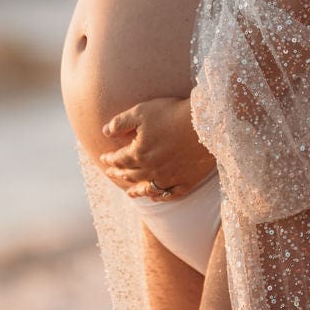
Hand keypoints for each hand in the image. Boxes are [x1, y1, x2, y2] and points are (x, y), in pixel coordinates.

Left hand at [98, 96, 216, 200]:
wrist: (205, 123)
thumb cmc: (172, 113)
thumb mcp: (141, 112)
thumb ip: (120, 123)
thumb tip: (104, 132)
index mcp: (139, 153)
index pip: (119, 159)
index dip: (109, 159)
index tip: (104, 159)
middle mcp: (151, 169)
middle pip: (130, 175)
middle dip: (118, 174)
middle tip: (111, 174)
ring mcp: (170, 178)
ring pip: (148, 188)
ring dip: (136, 191)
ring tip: (130, 193)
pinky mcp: (187, 181)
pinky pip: (170, 194)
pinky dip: (160, 197)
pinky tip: (156, 197)